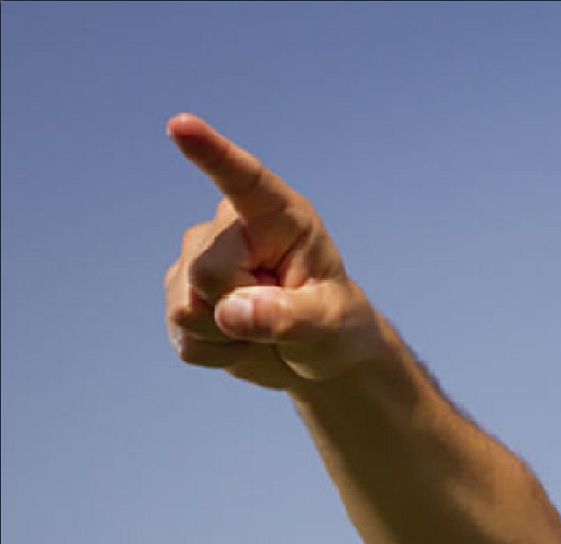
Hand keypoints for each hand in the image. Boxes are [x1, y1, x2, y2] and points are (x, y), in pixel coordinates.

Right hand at [164, 114, 380, 389]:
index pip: (243, 181)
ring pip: (187, 307)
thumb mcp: (329, 325)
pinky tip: (241, 342)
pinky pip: (183, 335)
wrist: (316, 355)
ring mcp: (197, 260)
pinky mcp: (180, 294)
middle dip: (241, 309)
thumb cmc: (336, 326)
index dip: (211, 153)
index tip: (181, 126)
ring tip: (263, 328)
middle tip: (282, 315)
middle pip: (207, 271)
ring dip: (228, 336)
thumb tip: (230, 312)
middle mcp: (231, 229)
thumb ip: (288, 317)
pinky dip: (216, 353)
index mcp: (279, 217)